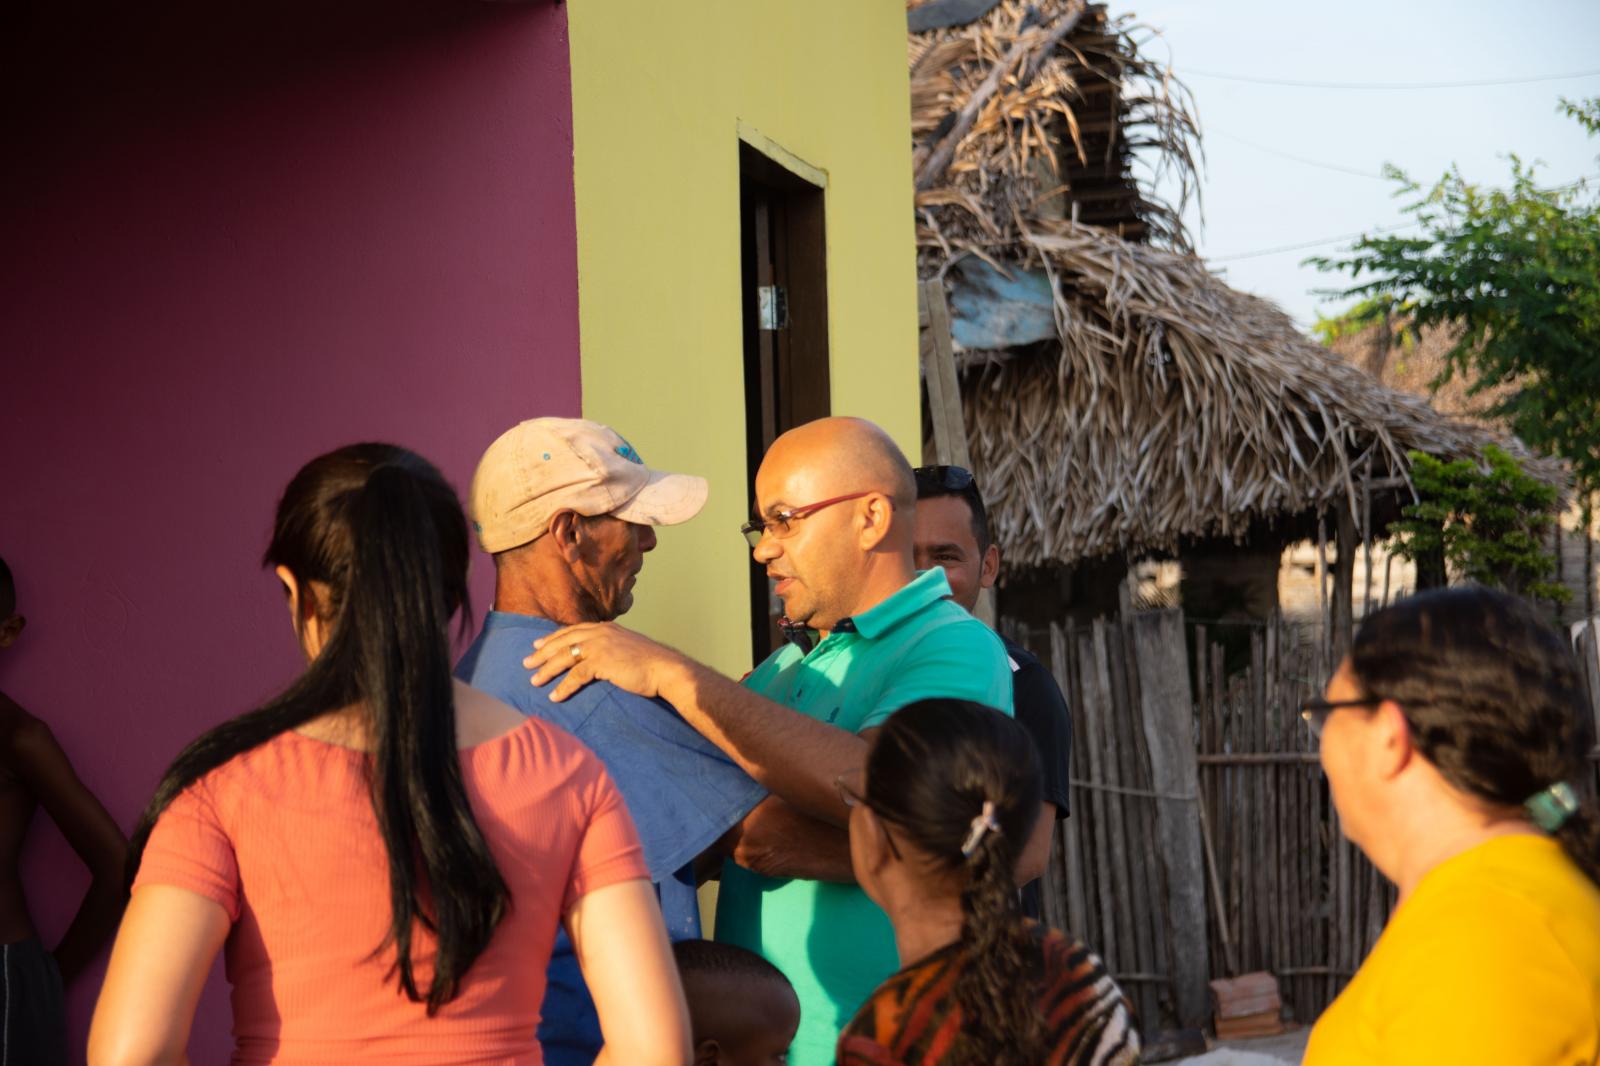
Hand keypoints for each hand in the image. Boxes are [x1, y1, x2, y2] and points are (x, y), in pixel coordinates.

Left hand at [524, 622, 688, 702]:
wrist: (666, 668)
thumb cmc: (651, 663)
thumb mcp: (628, 647)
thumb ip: (612, 647)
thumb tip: (601, 658)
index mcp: (606, 628)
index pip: (572, 630)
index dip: (553, 638)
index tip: (538, 644)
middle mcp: (600, 633)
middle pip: (563, 641)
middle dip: (542, 653)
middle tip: (526, 663)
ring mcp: (600, 646)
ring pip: (565, 657)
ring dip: (547, 670)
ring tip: (534, 681)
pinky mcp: (602, 662)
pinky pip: (575, 675)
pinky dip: (563, 687)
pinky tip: (555, 697)